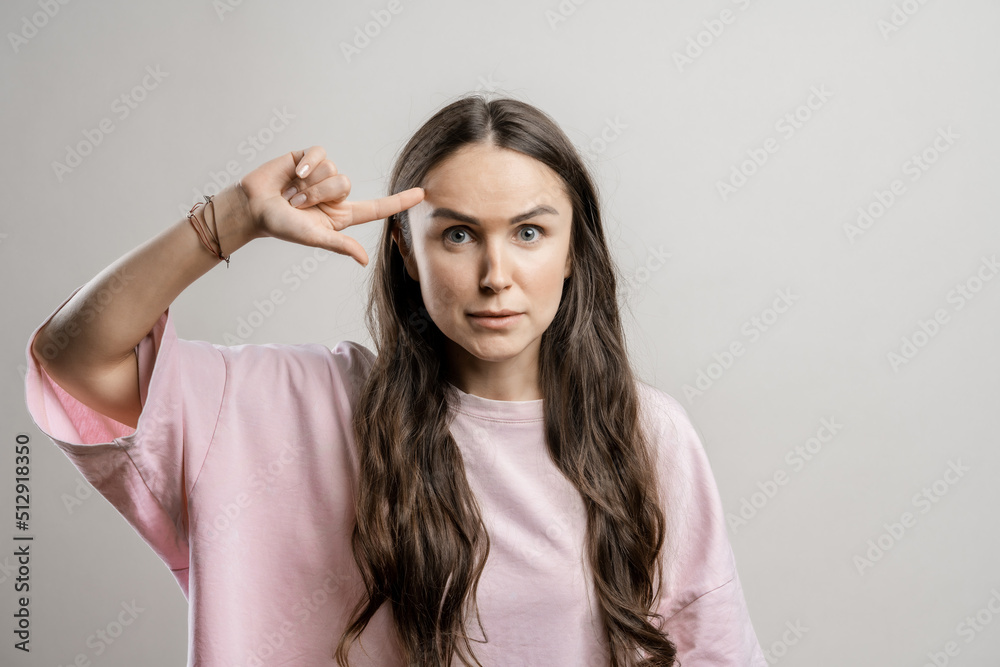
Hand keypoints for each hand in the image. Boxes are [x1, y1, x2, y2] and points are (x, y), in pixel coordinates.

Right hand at [237, 145, 423, 266]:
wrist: (253, 206)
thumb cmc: (282, 225)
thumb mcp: (314, 237)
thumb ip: (340, 245)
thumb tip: (364, 259)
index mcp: (341, 215)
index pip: (377, 208)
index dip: (399, 201)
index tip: (422, 194)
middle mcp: (335, 194)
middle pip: (346, 184)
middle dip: (319, 194)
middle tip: (299, 205)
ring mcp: (323, 174)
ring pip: (332, 169)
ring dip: (309, 183)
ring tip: (292, 192)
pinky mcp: (309, 158)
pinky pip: (319, 154)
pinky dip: (306, 165)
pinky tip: (292, 173)